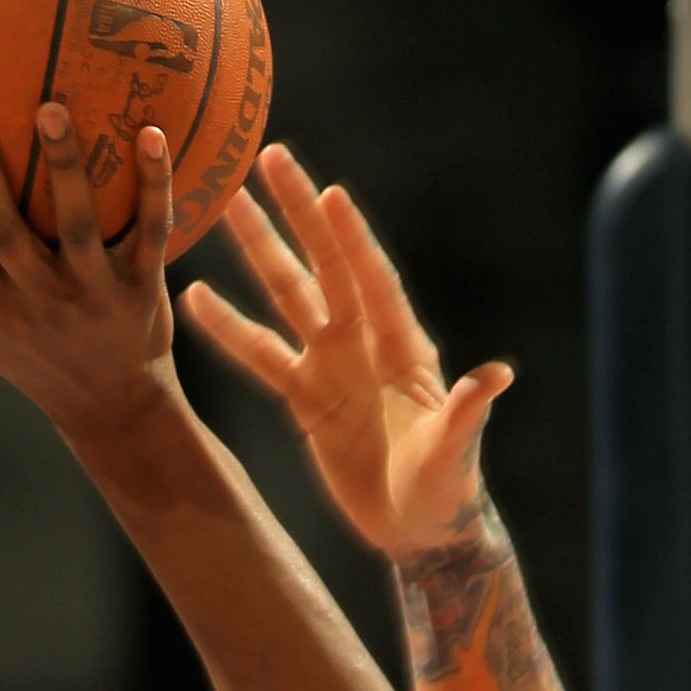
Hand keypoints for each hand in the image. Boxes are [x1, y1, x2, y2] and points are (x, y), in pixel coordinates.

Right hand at [0, 98, 178, 449]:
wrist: (115, 410)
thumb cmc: (34, 360)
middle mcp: (41, 300)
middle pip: (4, 230)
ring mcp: (94, 294)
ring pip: (77, 226)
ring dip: (65, 167)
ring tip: (51, 107)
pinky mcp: (142, 288)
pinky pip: (152, 231)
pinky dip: (155, 185)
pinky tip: (154, 132)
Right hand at [184, 145, 510, 562]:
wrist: (417, 531)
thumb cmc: (445, 493)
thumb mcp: (454, 456)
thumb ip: (465, 414)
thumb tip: (495, 377)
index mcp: (403, 349)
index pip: (373, 282)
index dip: (353, 241)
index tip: (331, 196)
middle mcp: (365, 344)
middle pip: (325, 267)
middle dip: (298, 215)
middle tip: (266, 158)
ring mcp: (332, 366)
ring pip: (288, 296)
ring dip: (258, 251)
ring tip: (222, 203)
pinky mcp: (306, 398)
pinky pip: (260, 357)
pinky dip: (229, 329)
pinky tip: (195, 297)